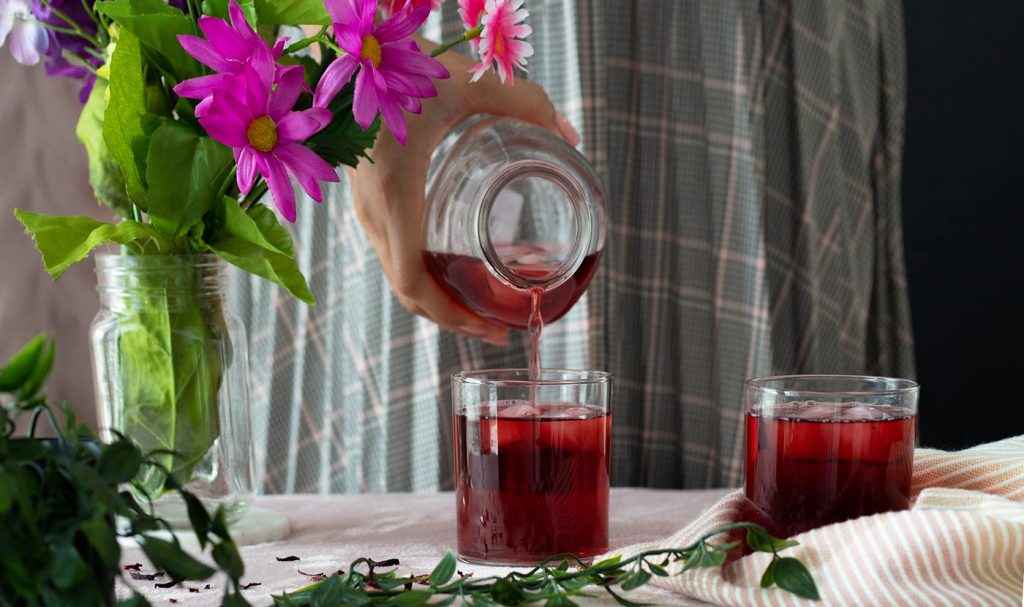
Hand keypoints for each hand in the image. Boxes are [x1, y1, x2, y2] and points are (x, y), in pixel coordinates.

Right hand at [346, 44, 579, 344]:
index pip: (412, 284)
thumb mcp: (468, 82)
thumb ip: (525, 102)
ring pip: (398, 278)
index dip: (452, 317)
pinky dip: (423, 277)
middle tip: (500, 325)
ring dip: (439, 301)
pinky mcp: (365, 201)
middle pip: (408, 293)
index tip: (493, 326)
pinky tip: (454, 270)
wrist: (343, 54)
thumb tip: (569, 135)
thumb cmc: (401, 66)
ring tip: (483, 306)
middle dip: (454, 318)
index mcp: (394, 195)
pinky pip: (393, 256)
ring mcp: (364, 209)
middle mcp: (372, 212)